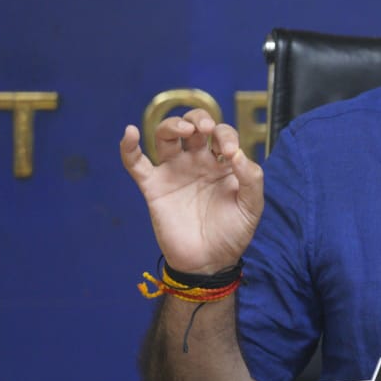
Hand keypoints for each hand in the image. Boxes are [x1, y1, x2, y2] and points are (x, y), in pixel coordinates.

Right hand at [120, 109, 263, 274]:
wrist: (209, 262)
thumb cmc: (233, 233)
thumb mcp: (252, 207)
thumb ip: (251, 179)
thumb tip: (237, 154)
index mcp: (222, 162)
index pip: (223, 134)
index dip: (227, 136)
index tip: (231, 153)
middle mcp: (197, 162)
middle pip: (193, 126)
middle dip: (199, 119)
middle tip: (206, 129)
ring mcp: (174, 172)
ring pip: (166, 136)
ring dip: (173, 125)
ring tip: (186, 130)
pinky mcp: (154, 187)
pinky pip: (136, 164)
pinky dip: (128, 148)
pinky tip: (129, 132)